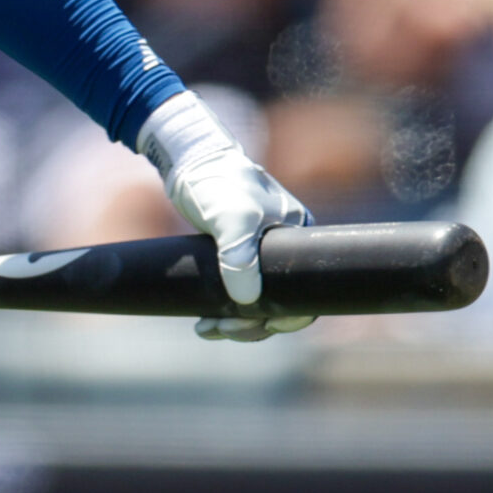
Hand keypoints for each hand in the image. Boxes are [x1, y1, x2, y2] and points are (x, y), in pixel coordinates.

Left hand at [137, 90, 314, 341]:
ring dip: (236, 322)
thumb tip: (246, 300)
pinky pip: (235, 293)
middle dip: (254, 323)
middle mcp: (284, 248)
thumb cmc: (217, 183)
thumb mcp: (232, 216)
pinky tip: (204, 322)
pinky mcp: (233, 255)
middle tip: (225, 329)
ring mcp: (258, 253)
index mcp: (299, 237)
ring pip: (255, 302)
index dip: (288, 316)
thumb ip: (239, 255)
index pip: (308, 291)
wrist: (185, 162)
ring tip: (207, 329)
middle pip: (280, 302)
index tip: (262, 325)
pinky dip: (222, 310)